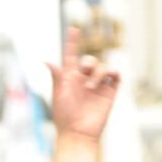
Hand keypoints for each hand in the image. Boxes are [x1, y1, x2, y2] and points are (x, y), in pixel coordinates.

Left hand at [46, 27, 120, 143]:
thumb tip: (46, 60)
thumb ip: (57, 76)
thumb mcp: (59, 93)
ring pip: (102, 66)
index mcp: (70, 78)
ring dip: (97, 73)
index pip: (71, 56)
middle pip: (89, 60)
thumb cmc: (65, 116)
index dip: (72, 43)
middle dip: (87, 62)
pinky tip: (109, 76)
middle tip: (83, 72)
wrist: (78, 132)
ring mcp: (97, 85)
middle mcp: (84, 79)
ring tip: (90, 88)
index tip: (73, 29)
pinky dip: (113, 72)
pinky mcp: (109, 91)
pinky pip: (115, 75)